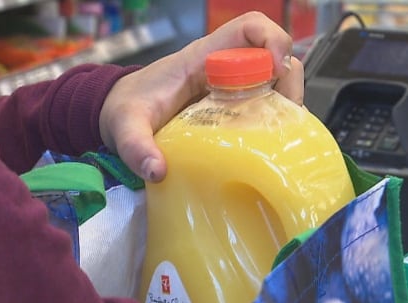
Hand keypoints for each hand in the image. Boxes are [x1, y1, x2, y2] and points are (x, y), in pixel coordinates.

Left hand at [99, 11, 304, 181]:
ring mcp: (232, 88)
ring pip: (276, 83)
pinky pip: (265, 107)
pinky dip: (275, 122)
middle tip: (287, 116)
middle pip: (275, 56)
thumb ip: (136, 146)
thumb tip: (157, 170)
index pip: (250, 28)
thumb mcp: (126, 125)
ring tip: (283, 134)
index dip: (272, 41)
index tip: (275, 70)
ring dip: (286, 105)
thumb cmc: (126, 108)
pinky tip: (270, 144)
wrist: (117, 115)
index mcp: (203, 56)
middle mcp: (223, 67)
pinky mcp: (233, 109)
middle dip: (289, 82)